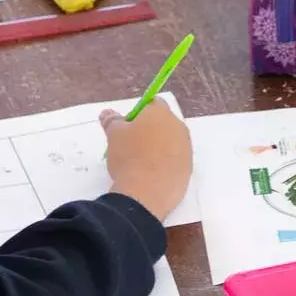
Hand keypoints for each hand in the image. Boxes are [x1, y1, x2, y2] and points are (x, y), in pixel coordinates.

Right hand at [102, 99, 192, 219]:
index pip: (153, 103)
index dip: (139, 112)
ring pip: (171, 143)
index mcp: (161, 113)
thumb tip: (107, 113)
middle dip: (150, 131)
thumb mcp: (114, 135)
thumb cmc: (129, 156)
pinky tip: (150, 176)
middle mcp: (178, 128)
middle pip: (163, 123)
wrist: (145, 192)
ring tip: (140, 163)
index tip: (128, 126)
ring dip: (158, 149)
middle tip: (131, 146)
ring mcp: (186, 149)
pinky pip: (175, 161)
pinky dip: (165, 165)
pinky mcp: (188, 170)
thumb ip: (112, 120)